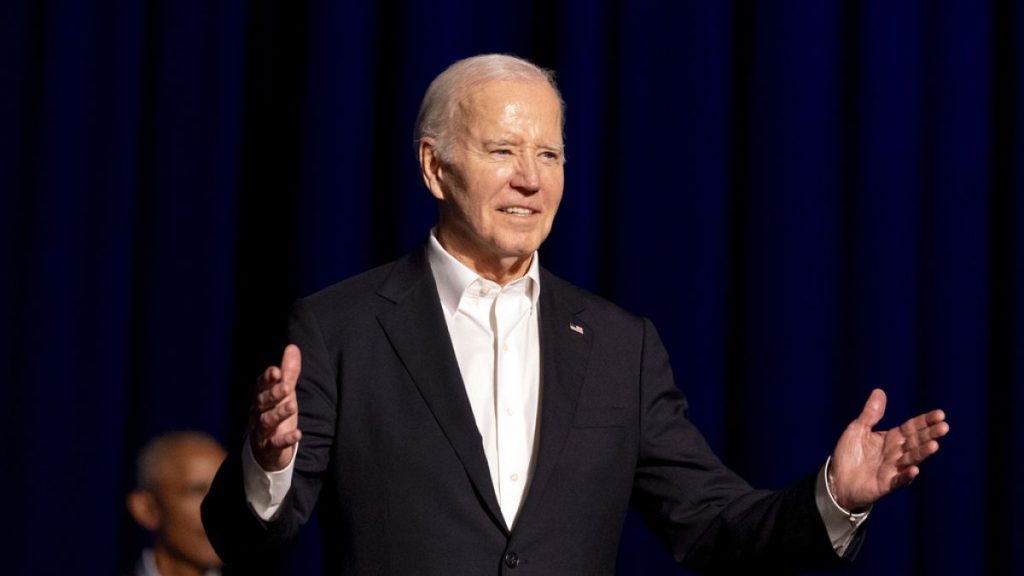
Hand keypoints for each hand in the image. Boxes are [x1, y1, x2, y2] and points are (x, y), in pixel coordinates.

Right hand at [249, 344, 302, 470]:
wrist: (266, 449)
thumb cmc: (275, 413)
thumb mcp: (284, 393)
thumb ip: (288, 372)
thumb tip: (292, 347)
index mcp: (261, 397)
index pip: (261, 385)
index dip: (267, 378)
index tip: (276, 371)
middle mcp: (258, 412)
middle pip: (263, 402)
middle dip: (274, 394)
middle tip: (286, 387)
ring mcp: (262, 430)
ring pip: (267, 421)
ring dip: (279, 414)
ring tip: (292, 406)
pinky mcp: (269, 447)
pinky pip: (275, 444)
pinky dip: (285, 440)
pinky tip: (297, 434)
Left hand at [829, 388, 948, 510]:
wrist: (837, 479)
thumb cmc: (848, 454)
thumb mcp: (857, 429)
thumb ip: (870, 414)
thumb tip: (879, 391)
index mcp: (891, 438)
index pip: (911, 428)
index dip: (925, 421)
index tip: (940, 414)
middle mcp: (896, 453)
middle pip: (916, 442)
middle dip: (930, 434)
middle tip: (944, 427)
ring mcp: (893, 469)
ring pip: (911, 459)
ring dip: (922, 453)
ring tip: (934, 445)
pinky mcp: (886, 484)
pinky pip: (898, 480)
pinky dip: (906, 475)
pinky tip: (913, 469)